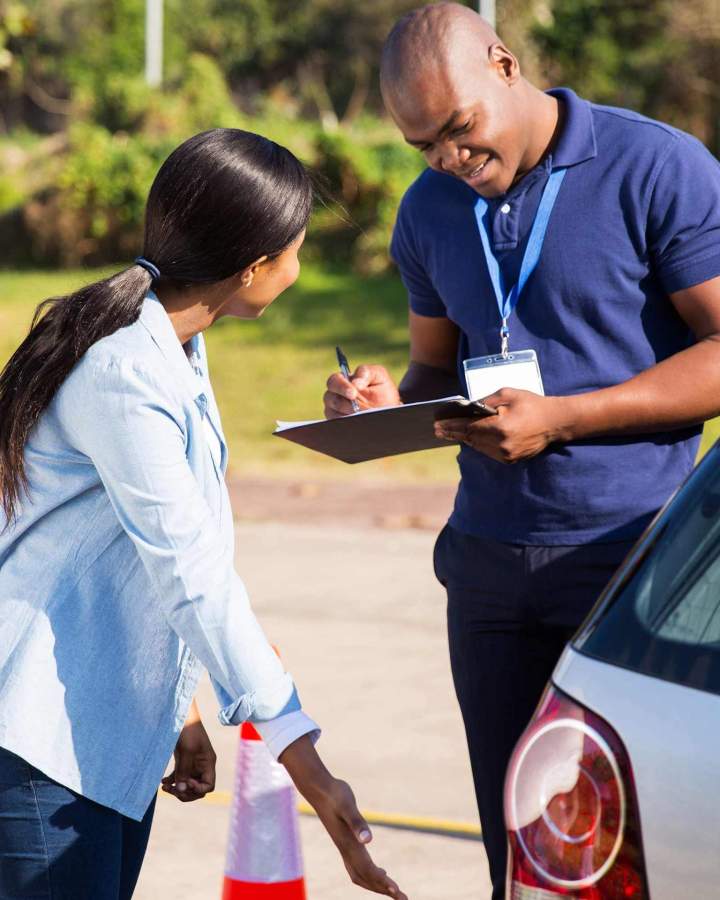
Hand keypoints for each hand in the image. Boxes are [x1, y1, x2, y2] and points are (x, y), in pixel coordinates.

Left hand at [161, 719, 215, 801]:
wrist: (179, 714)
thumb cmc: (187, 729)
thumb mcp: (187, 749)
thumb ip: (184, 770)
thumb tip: (181, 790)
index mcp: (208, 762)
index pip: (208, 786)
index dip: (197, 789)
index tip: (186, 783)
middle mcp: (202, 765)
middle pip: (197, 789)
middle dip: (185, 792)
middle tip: (173, 790)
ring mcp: (192, 763)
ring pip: (186, 785)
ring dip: (177, 789)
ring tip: (165, 788)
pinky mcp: (183, 760)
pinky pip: (179, 777)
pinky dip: (172, 782)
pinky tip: (162, 782)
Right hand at [280, 736, 406, 898]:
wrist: (319, 788)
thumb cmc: (335, 794)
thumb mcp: (347, 805)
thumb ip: (357, 822)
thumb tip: (368, 840)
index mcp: (349, 843)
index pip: (368, 870)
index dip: (383, 882)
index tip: (397, 893)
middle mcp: (346, 849)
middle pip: (365, 878)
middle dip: (383, 890)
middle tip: (403, 899)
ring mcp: (344, 846)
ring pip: (360, 875)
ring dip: (377, 885)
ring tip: (393, 892)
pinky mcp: (344, 841)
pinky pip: (357, 866)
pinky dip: (370, 874)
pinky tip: (380, 871)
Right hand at [324, 364, 400, 418]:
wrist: (387, 409)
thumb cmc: (381, 389)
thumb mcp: (379, 376)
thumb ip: (366, 372)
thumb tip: (355, 383)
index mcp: (342, 380)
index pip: (333, 381)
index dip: (341, 387)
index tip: (353, 394)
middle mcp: (334, 395)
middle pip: (330, 398)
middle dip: (347, 404)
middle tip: (359, 408)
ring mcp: (334, 411)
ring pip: (334, 414)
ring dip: (350, 415)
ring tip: (366, 415)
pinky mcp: (338, 424)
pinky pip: (338, 425)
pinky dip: (349, 424)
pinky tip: (361, 422)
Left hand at [434, 388, 565, 463]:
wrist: (554, 422)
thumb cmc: (531, 404)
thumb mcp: (507, 394)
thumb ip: (485, 401)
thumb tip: (467, 408)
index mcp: (500, 427)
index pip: (468, 427)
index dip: (451, 426)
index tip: (437, 425)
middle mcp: (501, 445)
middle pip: (470, 439)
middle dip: (453, 433)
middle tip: (437, 430)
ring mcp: (506, 455)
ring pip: (478, 447)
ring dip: (464, 439)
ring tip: (449, 433)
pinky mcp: (510, 460)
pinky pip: (488, 452)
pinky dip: (478, 444)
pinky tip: (469, 438)